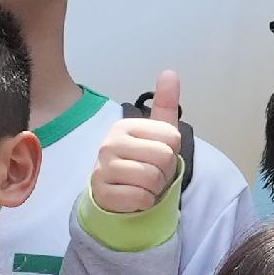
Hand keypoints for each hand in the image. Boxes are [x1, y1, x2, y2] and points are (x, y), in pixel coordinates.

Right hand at [86, 69, 187, 219]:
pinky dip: (143, 202)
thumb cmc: (141, 162)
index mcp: (125, 126)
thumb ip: (165, 104)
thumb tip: (169, 72)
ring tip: (142, 185)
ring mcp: (102, 168)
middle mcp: (109, 143)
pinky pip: (140, 198)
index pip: (172, 137)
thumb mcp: (157, 134)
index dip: (172, 151)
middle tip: (150, 172)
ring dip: (154, 189)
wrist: (118, 195)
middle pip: (164, 157)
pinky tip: (133, 198)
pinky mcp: (101, 193)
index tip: (156, 155)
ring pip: (152, 178)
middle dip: (164, 171)